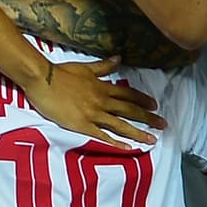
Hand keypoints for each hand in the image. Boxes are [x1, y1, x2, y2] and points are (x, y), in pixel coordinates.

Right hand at [21, 56, 165, 150]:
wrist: (43, 79)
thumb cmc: (61, 72)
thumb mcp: (85, 67)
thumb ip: (103, 66)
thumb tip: (119, 58)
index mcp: (102, 87)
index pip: (128, 94)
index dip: (142, 100)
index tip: (155, 105)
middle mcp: (102, 100)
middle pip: (130, 110)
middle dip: (148, 118)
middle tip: (163, 124)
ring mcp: (93, 113)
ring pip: (120, 124)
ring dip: (138, 133)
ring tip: (152, 140)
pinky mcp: (82, 125)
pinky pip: (102, 135)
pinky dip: (116, 142)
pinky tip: (127, 148)